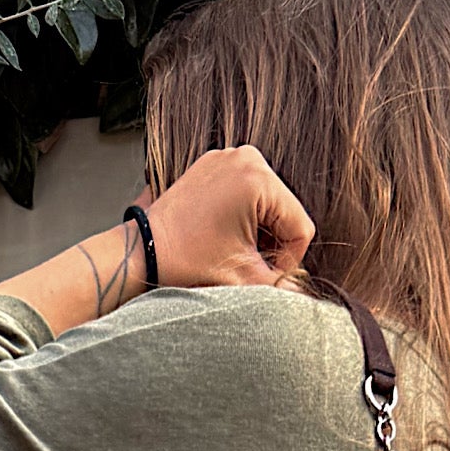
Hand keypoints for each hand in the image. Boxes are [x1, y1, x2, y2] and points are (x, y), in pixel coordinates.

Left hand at [143, 145, 314, 292]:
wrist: (145, 251)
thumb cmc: (188, 262)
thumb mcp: (243, 277)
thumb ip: (281, 286)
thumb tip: (304, 294)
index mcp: (259, 178)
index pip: (300, 227)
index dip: (289, 259)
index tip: (264, 273)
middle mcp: (247, 157)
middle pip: (285, 211)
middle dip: (273, 242)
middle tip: (246, 262)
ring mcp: (228, 156)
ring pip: (268, 202)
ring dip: (259, 230)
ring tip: (233, 247)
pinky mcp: (214, 163)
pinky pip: (246, 190)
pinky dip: (243, 214)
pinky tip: (224, 232)